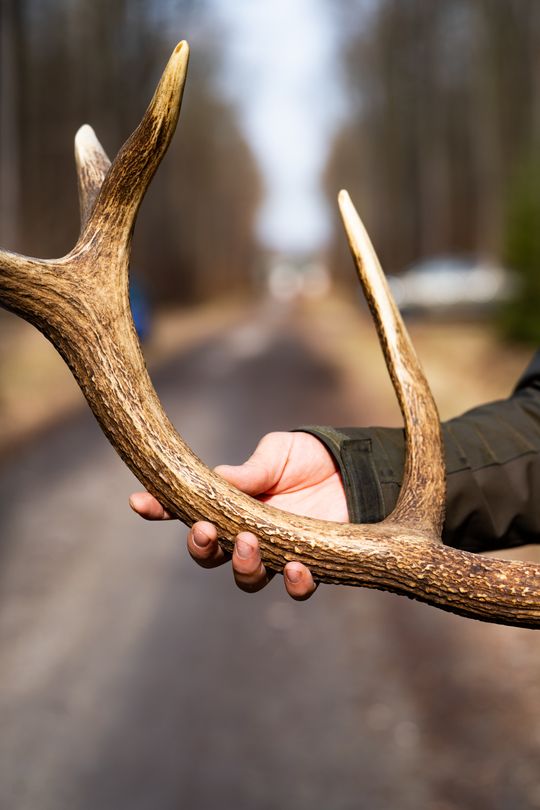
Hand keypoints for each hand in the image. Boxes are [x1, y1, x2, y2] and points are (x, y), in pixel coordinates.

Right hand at [129, 431, 347, 598]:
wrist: (355, 468)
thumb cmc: (307, 457)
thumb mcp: (275, 454)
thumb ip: (249, 471)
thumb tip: (216, 479)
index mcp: (230, 504)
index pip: (187, 510)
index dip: (161, 509)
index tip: (139, 501)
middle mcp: (246, 533)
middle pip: (210, 556)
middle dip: (201, 547)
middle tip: (206, 530)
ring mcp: (276, 552)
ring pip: (246, 578)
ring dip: (242, 566)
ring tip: (250, 543)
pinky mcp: (311, 564)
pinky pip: (296, 588)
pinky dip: (294, 584)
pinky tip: (297, 568)